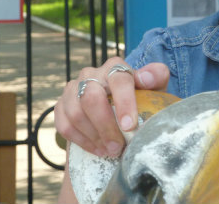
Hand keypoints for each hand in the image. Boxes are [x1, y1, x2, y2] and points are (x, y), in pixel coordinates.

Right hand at [54, 59, 168, 156]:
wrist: (117, 110)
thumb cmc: (139, 98)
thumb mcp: (153, 88)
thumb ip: (157, 76)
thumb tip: (147, 78)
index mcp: (114, 67)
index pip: (118, 79)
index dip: (124, 102)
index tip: (130, 126)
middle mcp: (91, 74)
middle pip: (91, 98)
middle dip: (105, 126)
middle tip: (118, 147)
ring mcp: (73, 89)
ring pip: (76, 113)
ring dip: (94, 136)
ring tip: (110, 150)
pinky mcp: (61, 105)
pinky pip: (64, 125)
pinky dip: (81, 140)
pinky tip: (97, 149)